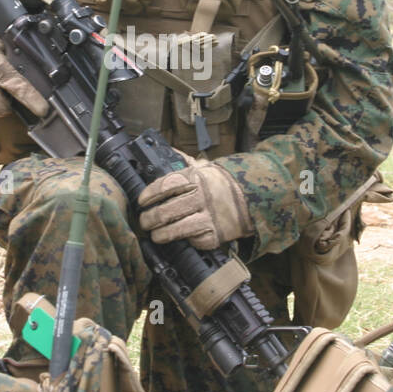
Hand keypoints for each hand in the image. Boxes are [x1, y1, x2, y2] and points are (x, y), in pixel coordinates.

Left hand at [136, 160, 252, 250]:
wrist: (251, 197)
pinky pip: (193, 241)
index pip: (164, 186)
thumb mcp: (203, 167)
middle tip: (144, 221)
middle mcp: (200, 197)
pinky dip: (185, 240)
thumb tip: (166, 150)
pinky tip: (180, 238)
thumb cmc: (220, 183)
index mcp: (195, 178)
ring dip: (160, 234)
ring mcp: (208, 217)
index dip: (148, 195)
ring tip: (155, 234)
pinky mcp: (215, 235)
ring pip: (176, 230)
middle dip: (149, 219)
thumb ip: (184, 161)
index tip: (141, 201)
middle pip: (165, 211)